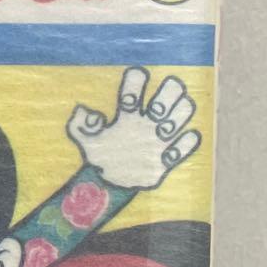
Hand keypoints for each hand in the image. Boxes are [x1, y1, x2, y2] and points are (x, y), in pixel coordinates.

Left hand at [67, 67, 200, 189]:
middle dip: (167, 95)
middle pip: (168, 93)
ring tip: (162, 132)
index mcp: (127, 115)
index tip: (134, 83)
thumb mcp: (86, 143)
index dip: (135, 81)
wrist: (112, 184)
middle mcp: (147, 122)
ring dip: (177, 117)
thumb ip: (78, 127)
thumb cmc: (101, 157)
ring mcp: (160, 138)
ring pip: (183, 112)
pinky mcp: (167, 159)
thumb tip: (83, 111)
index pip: (134, 90)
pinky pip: (187, 144)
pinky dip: (185, 144)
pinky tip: (169, 153)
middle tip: (156, 111)